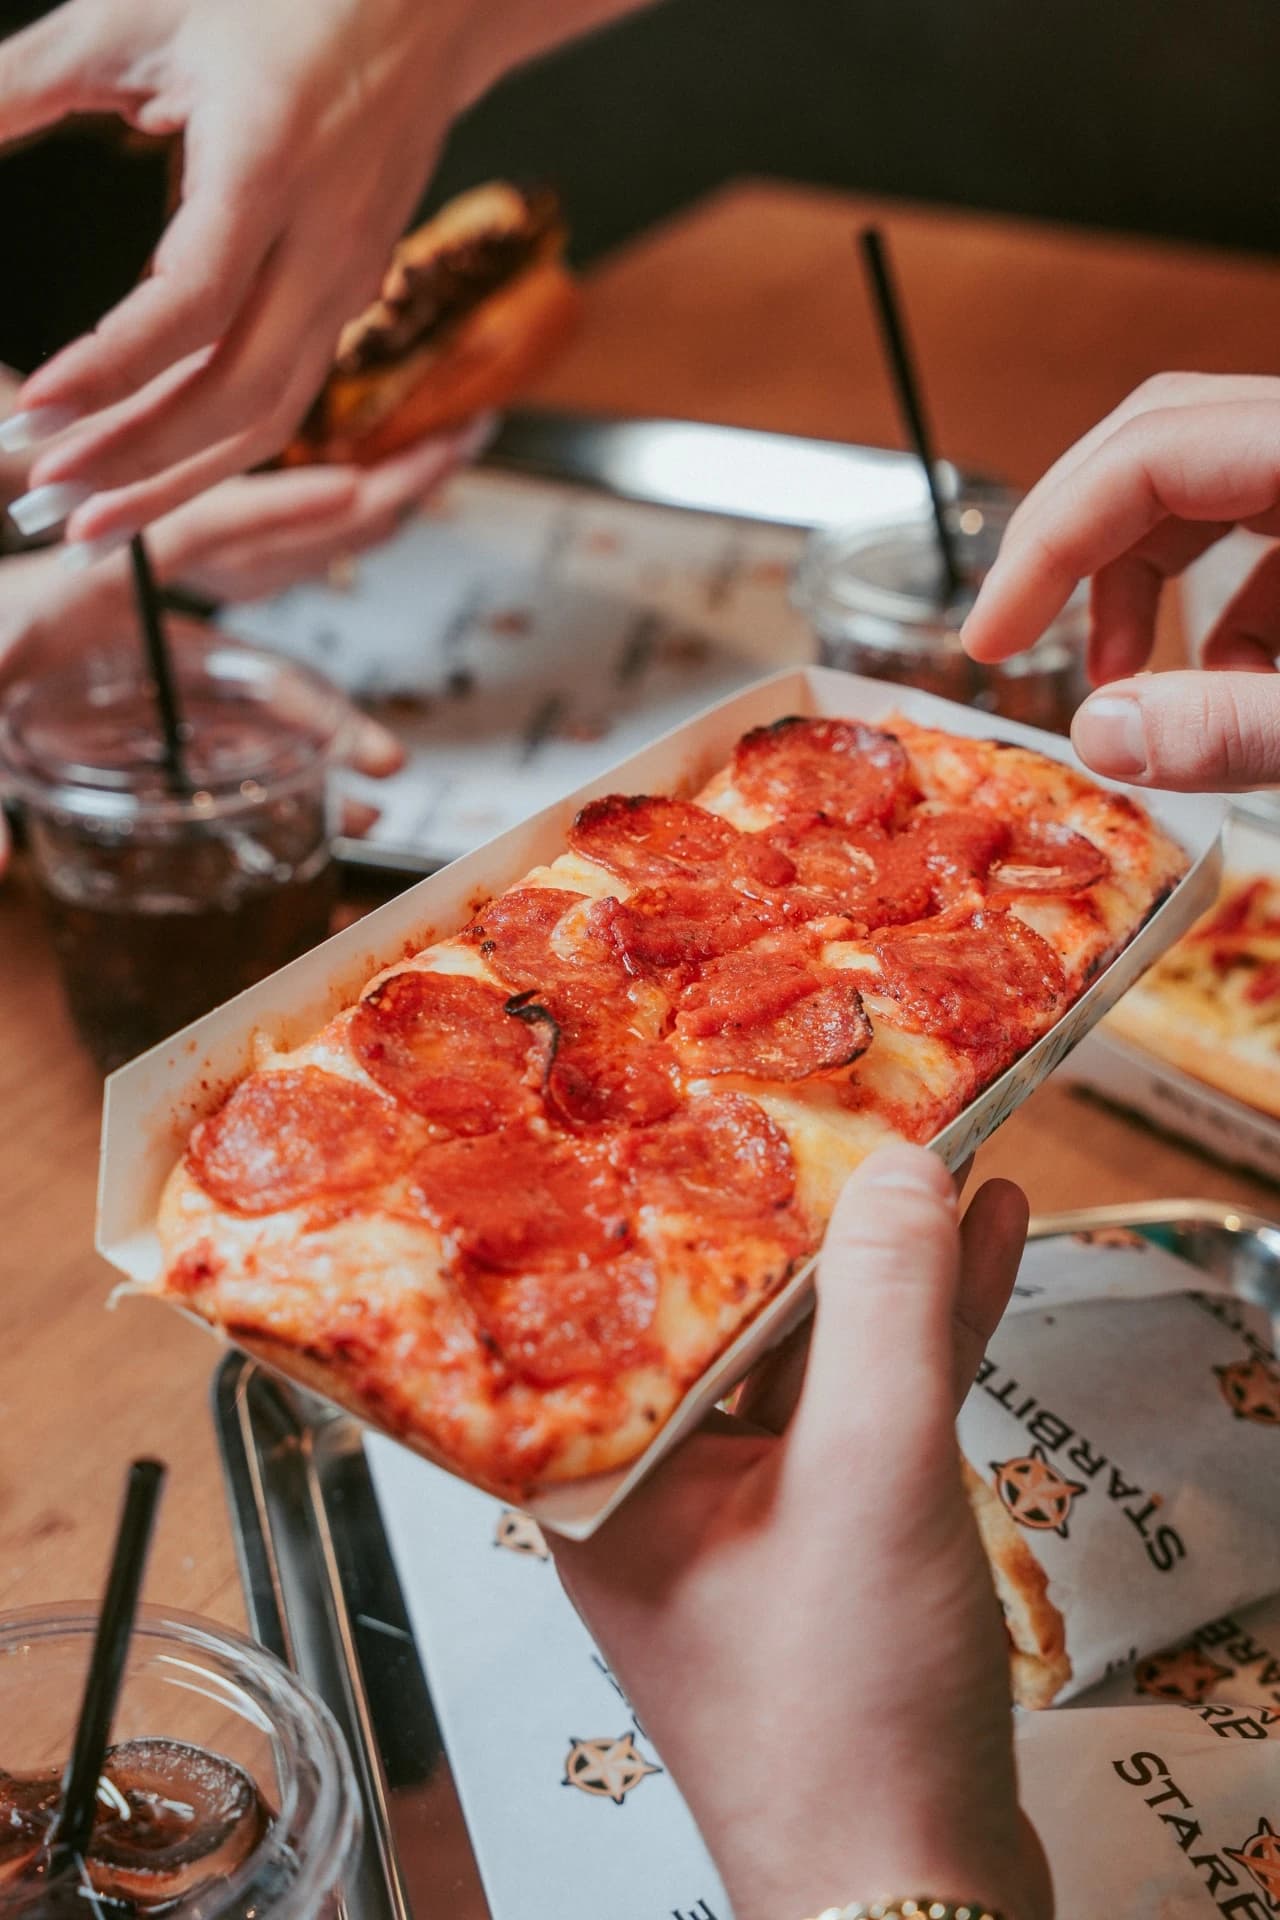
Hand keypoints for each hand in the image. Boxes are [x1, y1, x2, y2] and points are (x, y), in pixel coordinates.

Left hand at [0, 0, 640, 549]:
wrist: (426, 3)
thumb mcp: (134, 16)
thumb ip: (25, 83)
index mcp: (271, 164)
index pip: (194, 302)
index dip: (114, 369)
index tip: (38, 412)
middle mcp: (324, 242)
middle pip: (241, 395)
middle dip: (141, 463)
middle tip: (48, 501)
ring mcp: (349, 280)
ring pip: (271, 417)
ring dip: (180, 480)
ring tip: (96, 524)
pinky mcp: (351, 299)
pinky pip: (285, 397)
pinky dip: (217, 449)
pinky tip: (153, 472)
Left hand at [554, 1146, 1049, 1919]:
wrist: (919, 1897)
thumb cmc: (846, 1723)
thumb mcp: (868, 1480)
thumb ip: (887, 1314)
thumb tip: (901, 1169)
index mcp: (606, 1472)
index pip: (632, 1289)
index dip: (688, 1181)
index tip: (730, 1087)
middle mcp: (658, 1484)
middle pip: (731, 1307)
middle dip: (809, 1212)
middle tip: (854, 1106)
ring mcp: (747, 1513)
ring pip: (813, 1352)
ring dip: (887, 1264)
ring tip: (948, 1155)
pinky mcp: (828, 1541)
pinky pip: (869, 1409)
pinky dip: (927, 1336)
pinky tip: (982, 1251)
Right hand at [962, 373, 1279, 789]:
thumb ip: (1234, 727)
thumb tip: (1102, 734)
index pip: (1148, 452)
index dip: (1050, 542)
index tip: (991, 637)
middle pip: (1159, 446)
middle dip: (1075, 547)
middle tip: (1013, 635)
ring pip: (1206, 487)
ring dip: (1141, 583)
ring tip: (1119, 679)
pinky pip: (1266, 532)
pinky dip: (1222, 610)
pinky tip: (1226, 688)